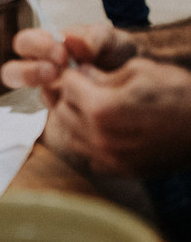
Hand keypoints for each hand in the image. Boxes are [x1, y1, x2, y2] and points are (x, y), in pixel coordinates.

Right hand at [1, 24, 137, 104]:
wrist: (145, 81)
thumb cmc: (120, 54)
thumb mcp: (112, 39)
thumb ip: (94, 36)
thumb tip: (71, 42)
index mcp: (48, 46)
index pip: (24, 43)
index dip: (36, 46)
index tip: (61, 51)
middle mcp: (43, 70)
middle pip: (12, 73)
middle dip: (28, 72)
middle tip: (54, 72)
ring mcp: (53, 94)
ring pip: (32, 96)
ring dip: (46, 94)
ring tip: (67, 90)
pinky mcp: (67, 114)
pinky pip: (58, 117)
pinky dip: (70, 112)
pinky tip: (87, 107)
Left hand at [43, 57, 190, 175]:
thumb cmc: (180, 94)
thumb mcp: (141, 71)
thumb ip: (103, 74)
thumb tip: (82, 73)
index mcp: (102, 108)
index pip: (66, 85)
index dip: (73, 73)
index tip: (84, 70)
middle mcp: (101, 137)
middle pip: (62, 111)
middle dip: (69, 96)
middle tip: (84, 88)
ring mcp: (111, 158)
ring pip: (69, 136)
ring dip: (74, 119)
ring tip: (92, 107)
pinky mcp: (122, 171)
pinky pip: (88, 156)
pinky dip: (88, 142)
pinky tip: (105, 130)